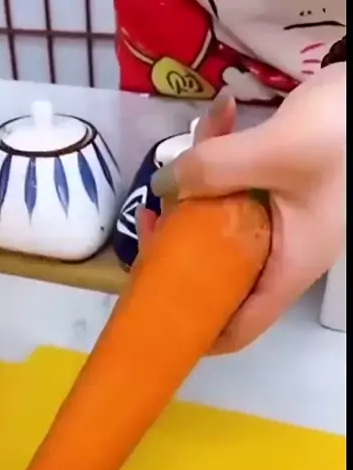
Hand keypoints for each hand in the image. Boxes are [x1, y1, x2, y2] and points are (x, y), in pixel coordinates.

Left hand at [147, 64, 345, 353]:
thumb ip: (212, 169)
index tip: (156, 311)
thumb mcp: (274, 151)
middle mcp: (284, 253)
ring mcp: (284, 222)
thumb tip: (160, 185)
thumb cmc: (340, 133)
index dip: (198, 332)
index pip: (240, 328)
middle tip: (156, 212)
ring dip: (199, 188)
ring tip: (187, 147)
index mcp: (288, 266)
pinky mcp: (282, 190)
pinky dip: (226, 158)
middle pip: (219, 272)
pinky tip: (221, 115)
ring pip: (224, 223)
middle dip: (180, 244)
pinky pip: (242, 187)